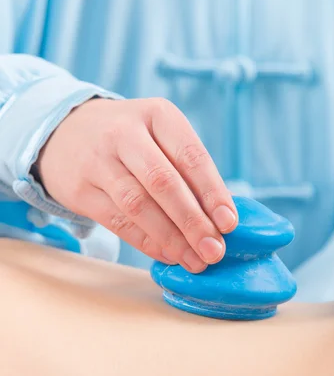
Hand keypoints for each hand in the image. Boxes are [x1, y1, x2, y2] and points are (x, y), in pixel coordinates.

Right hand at [37, 98, 237, 271]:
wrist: (64, 132)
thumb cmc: (130, 139)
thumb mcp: (159, 134)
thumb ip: (187, 169)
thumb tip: (220, 217)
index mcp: (157, 115)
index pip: (191, 156)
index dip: (212, 192)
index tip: (228, 223)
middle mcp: (124, 133)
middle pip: (164, 182)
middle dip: (193, 221)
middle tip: (214, 251)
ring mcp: (97, 161)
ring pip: (139, 205)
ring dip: (171, 238)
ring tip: (194, 260)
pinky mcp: (79, 190)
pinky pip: (118, 221)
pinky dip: (146, 242)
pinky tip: (168, 254)